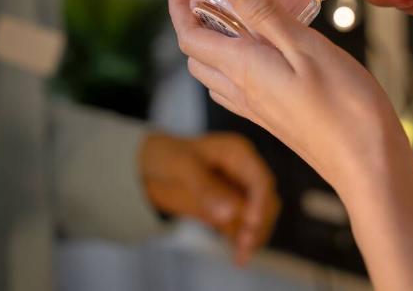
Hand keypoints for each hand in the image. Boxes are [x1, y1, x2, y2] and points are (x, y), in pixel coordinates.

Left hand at [139, 131, 279, 264]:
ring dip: (253, 235)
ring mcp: (236, 191)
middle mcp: (243, 172)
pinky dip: (241, 241)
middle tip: (245, 243)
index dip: (260, 201)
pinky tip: (239, 257)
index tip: (252, 223)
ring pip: (257, 217)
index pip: (260, 180)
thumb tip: (228, 214)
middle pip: (265, 200)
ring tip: (242, 255)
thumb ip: (205, 188)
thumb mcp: (181, 166)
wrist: (147, 167)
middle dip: (258, 222)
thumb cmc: (166, 156)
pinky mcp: (227, 208)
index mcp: (238, 154)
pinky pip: (241, 227)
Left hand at [166, 0, 408, 193]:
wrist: (368, 166)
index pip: (190, 38)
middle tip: (209, 0)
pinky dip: (235, 67)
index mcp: (243, 69)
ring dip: (212, 48)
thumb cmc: (345, 106)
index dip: (178, 10)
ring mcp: (259, 111)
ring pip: (216, 77)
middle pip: (198, 58)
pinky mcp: (276, 122)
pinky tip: (263, 57)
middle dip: (193, 27)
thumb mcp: (305, 46)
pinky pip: (238, 92)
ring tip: (234, 23)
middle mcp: (243, 93)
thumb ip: (264, 13)